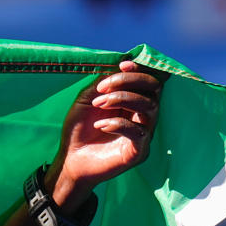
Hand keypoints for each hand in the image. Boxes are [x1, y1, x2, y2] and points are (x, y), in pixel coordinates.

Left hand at [50, 61, 163, 205]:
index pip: (149, 81)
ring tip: (98, 103)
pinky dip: (119, 123)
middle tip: (103, 87)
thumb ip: (101, 84)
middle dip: (129, 82)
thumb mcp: (87, 101)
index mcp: (134, 102)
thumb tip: (117, 66)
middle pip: (154, 89)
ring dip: (122, 99)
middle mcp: (143, 116)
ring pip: (150, 107)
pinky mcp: (138, 151)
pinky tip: (100, 125)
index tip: (122, 65)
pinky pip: (139, 132)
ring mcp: (144, 133)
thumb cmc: (80, 130)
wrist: (71, 160)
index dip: (139, 70)